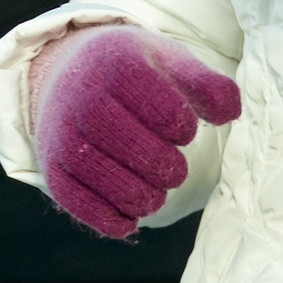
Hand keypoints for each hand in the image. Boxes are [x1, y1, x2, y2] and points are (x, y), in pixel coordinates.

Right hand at [31, 24, 240, 236]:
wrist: (70, 75)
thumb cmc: (132, 74)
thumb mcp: (170, 64)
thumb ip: (206, 85)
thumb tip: (230, 113)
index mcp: (117, 64)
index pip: (152, 101)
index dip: (178, 124)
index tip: (183, 130)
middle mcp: (81, 96)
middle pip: (115, 133)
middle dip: (156, 163)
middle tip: (174, 173)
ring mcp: (60, 133)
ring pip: (91, 168)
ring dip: (133, 194)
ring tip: (155, 196)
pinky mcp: (52, 167)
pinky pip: (71, 196)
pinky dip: (103, 216)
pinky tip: (129, 219)